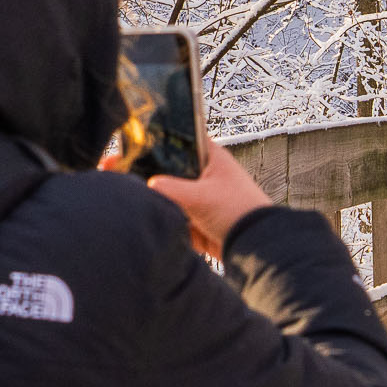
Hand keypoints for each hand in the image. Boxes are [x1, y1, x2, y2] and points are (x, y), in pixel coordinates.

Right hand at [131, 141, 272, 258]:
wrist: (255, 246)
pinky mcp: (198, 219)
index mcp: (211, 157)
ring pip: (171, 195)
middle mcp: (205, 174)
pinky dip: (169, 220)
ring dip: (162, 201)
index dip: (160, 141)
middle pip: (171, 170)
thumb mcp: (199, 196)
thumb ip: (169, 189)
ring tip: (144, 201)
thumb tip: (147, 185)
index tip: (137, 145)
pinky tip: (157, 221)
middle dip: (155, 177)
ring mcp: (201, 197)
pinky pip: (176, 216)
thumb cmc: (238, 211)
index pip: (182, 140)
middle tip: (131, 175)